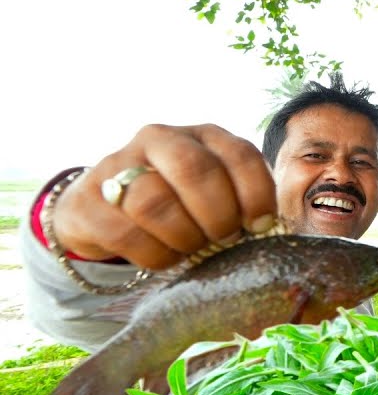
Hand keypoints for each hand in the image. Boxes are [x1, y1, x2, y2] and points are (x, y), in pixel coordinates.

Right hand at [51, 124, 276, 270]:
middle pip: (194, 169)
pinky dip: (153, 254)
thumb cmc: (185, 207)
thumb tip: (272, 232)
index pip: (239, 153)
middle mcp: (161, 140)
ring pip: (154, 201)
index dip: (256, 194)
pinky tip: (164, 257)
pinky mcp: (88, 199)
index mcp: (204, 137)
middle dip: (217, 214)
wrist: (112, 211)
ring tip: (192, 248)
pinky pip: (124, 232)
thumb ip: (245, 203)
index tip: (260, 225)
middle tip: (223, 239)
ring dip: (183, 237)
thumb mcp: (221, 195)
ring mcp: (119, 164)